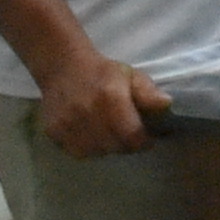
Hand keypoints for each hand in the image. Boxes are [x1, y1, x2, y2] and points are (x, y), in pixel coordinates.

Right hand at [35, 53, 172, 160]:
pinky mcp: (53, 131)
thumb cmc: (103, 73)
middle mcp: (87, 113)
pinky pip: (76, 151)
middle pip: (115, 146)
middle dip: (127, 145)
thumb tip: (166, 105)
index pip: (131, 135)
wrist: (63, 68)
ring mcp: (67, 124)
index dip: (143, 142)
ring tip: (110, 134)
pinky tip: (92, 135)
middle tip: (129, 135)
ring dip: (107, 147)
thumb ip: (148, 92)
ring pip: (96, 152)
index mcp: (110, 98)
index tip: (148, 138)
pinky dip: (88, 148)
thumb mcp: (132, 76)